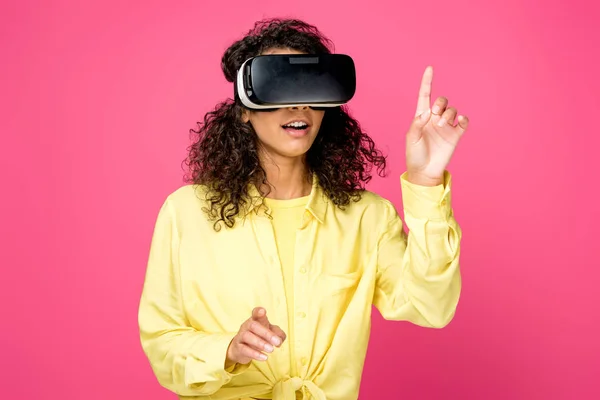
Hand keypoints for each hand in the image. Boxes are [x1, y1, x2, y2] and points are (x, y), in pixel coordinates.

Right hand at [225, 307, 286, 368]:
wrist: (241, 349)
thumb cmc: (258, 337)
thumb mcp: (270, 333)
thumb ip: (278, 334)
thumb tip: (280, 340)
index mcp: (255, 320)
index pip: (255, 313)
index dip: (258, 311)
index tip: (263, 312)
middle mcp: (247, 326)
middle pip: (253, 325)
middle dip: (266, 333)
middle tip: (277, 342)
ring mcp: (241, 336)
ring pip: (247, 336)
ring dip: (260, 343)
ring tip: (271, 350)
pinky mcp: (238, 348)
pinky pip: (244, 349)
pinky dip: (255, 354)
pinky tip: (264, 357)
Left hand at [405, 66, 468, 185]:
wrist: (425, 171)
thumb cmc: (414, 155)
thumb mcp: (411, 138)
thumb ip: (417, 123)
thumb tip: (428, 112)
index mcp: (421, 117)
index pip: (425, 95)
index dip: (427, 82)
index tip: (430, 68)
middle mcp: (434, 119)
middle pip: (441, 101)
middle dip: (440, 104)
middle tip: (434, 115)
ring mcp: (446, 126)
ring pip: (452, 110)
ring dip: (448, 114)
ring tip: (441, 125)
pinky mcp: (455, 135)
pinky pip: (463, 121)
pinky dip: (463, 118)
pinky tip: (459, 121)